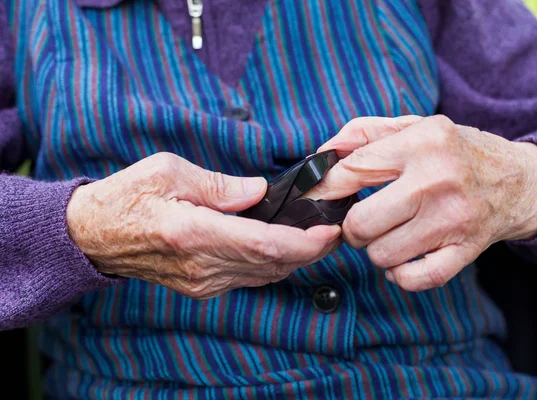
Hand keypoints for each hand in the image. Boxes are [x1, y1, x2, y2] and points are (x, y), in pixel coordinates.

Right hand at [66, 153, 340, 298]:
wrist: (95, 235)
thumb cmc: (128, 196)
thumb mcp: (168, 171)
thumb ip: (219, 185)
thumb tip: (260, 191)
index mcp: (193, 232)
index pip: (263, 245)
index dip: (304, 242)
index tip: (330, 231)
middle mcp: (201, 265)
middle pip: (272, 264)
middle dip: (311, 249)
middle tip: (336, 228)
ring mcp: (201, 281)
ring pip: (265, 275)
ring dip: (296, 258)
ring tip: (319, 235)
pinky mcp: (202, 286)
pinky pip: (249, 278)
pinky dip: (274, 264)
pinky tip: (287, 246)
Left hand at [308, 115, 536, 290]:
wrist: (518, 180)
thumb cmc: (455, 152)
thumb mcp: (414, 126)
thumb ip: (364, 133)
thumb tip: (322, 156)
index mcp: (422, 142)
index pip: (353, 171)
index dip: (326, 189)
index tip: (319, 198)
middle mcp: (437, 180)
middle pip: (362, 223)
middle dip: (352, 227)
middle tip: (362, 221)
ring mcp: (453, 219)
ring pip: (382, 255)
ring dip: (377, 249)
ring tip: (389, 234)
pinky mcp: (466, 250)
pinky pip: (415, 278)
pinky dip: (401, 275)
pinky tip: (403, 260)